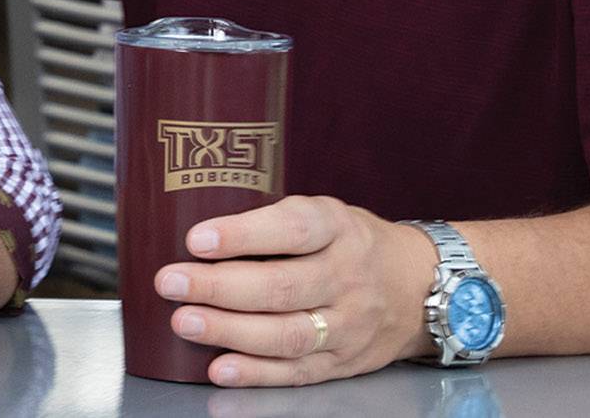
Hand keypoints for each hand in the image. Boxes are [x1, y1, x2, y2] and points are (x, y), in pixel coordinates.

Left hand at [153, 195, 436, 386]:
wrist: (419, 288)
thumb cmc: (352, 244)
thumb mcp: (325, 215)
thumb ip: (273, 222)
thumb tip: (196, 237)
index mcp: (338, 229)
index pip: (292, 229)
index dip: (243, 235)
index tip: (197, 238)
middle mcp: (347, 277)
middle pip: (281, 286)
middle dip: (218, 286)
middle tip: (170, 282)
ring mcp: (348, 325)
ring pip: (287, 333)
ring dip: (229, 330)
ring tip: (184, 321)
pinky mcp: (343, 362)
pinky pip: (296, 371)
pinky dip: (256, 373)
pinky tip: (219, 367)